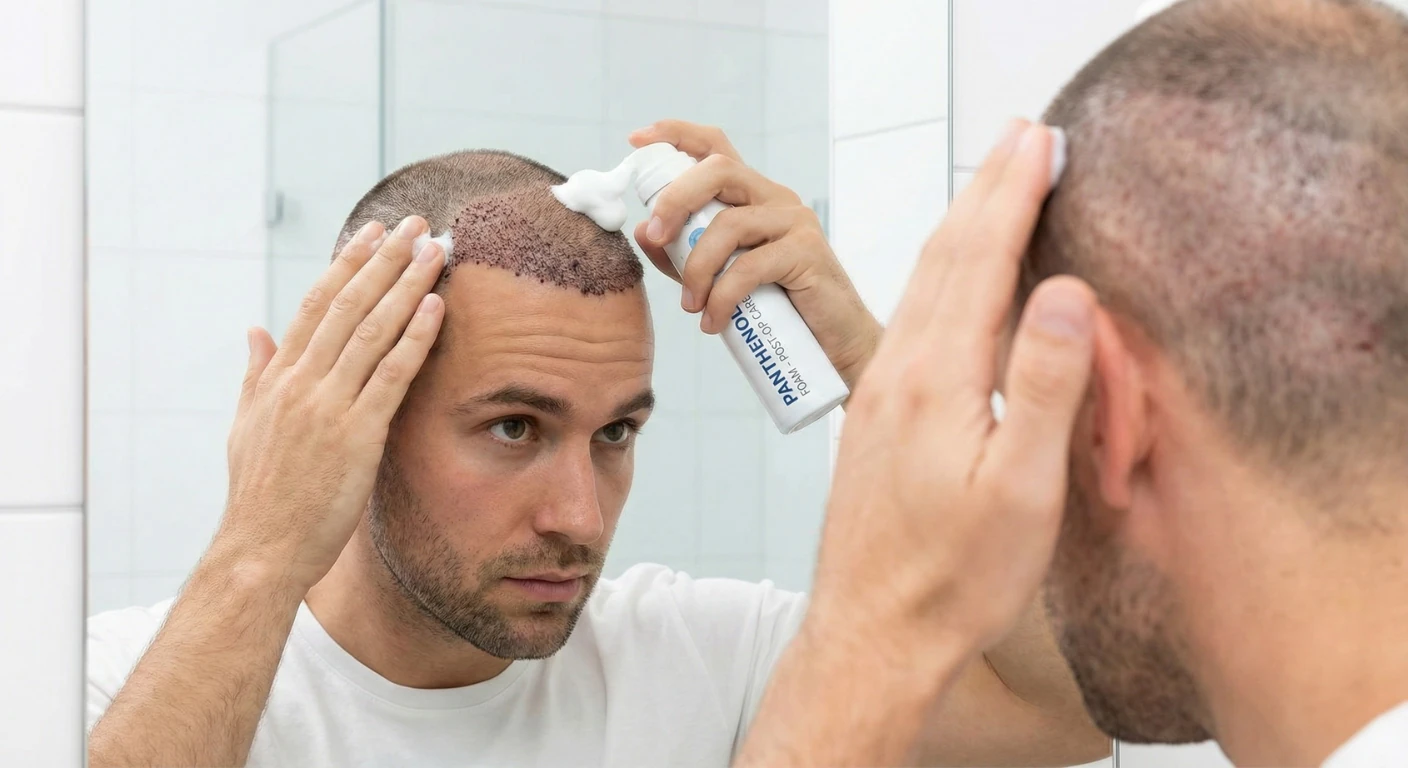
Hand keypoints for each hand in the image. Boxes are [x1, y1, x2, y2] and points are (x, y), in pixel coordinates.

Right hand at [216, 217, 445, 592]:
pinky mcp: (356, 435)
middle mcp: (301, 383)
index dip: (347, 263)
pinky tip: (437, 307)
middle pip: (348, 304)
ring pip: (372, 329)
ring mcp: (328, 407)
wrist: (261, 550)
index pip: (315, 304)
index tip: (373, 231)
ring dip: (407, 284)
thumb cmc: (259, 495)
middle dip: (385, 258)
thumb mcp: (246, 425)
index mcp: (277, 378)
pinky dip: (415, 336)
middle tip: (418, 223)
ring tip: (436, 250)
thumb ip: (256, 373)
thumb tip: (255, 329)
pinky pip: (391, 374)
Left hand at [628, 120, 881, 390]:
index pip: (715, 147)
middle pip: (719, 170)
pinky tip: (714, 321)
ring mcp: (794, 221)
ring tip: (690, 306)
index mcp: (752, 196)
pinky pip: (750, 267)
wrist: (831, 343)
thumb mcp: (718, 276)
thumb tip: (643, 231)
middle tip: (654, 236)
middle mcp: (775, 198)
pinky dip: (722, 296)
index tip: (635, 141)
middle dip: (675, 199)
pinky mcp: (806, 252)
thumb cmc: (776, 308)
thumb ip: (682, 253)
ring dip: (696, 268)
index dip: (675, 135)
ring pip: (729, 224)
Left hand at [810, 121, 1095, 660]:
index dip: (1013, 194)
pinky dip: (938, 279)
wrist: (873, 634)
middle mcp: (897, 372)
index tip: (1039, 139)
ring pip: (920, 288)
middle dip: (985, 191)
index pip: (981, 260)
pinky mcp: (875, 418)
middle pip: (944, 258)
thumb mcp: (1021, 489)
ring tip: (988, 189)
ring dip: (959, 228)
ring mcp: (879, 394)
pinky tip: (948, 286)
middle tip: (1018, 138)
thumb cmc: (953, 578)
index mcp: (937, 378)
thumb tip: (1062, 290)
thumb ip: (1042, 384)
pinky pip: (908, 322)